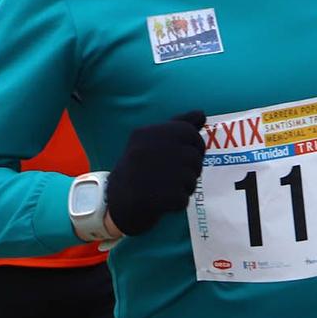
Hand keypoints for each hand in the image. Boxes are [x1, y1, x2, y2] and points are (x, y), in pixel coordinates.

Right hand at [107, 110, 206, 235]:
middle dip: (190, 168)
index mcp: (145, 133)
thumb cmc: (139, 170)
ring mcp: (152, 173)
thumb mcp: (151, 142)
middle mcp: (148, 149)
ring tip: (164, 188)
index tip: (185, 155)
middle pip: (194, 156)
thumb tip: (202, 113)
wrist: (114, 204)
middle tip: (170, 175)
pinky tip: (160, 201)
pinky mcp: (157, 196)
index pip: (188, 132)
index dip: (194, 145)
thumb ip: (178, 126)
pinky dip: (176, 203)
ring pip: (192, 179)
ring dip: (184, 187)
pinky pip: (183, 198)